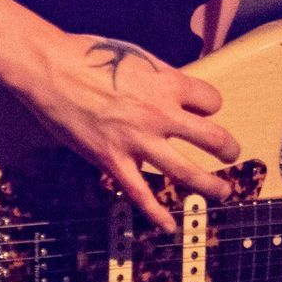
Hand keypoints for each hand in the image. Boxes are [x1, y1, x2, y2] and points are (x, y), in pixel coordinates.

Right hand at [21, 34, 241, 233]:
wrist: (50, 69)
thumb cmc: (88, 55)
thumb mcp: (135, 56)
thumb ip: (159, 77)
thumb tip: (174, 88)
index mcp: (167, 84)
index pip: (210, 101)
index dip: (209, 106)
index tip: (203, 111)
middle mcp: (160, 114)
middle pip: (211, 138)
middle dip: (227, 149)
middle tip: (232, 154)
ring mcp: (137, 141)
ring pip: (185, 172)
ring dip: (209, 185)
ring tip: (222, 191)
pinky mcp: (113, 160)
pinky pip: (141, 194)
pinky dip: (157, 215)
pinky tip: (169, 226)